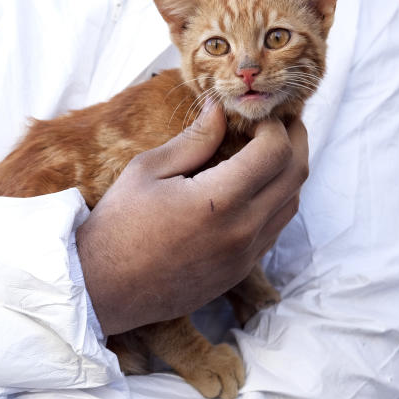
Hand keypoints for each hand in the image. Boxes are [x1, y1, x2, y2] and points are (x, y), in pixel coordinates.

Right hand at [76, 101, 308, 335]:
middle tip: (282, 123)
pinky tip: (253, 188)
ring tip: (269, 152)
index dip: (275, 126)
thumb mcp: (147, 170)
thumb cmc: (118, 224)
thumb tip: (219, 110)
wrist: (102, 288)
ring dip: (288, 173)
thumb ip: (193, 139)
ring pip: (291, 206)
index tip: (258, 114)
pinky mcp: (238, 273)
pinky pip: (273, 231)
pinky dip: (275, 202)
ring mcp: (244, 257)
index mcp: (218, 201)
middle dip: (295, 141)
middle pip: (296, 177)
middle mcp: (241, 231)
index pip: (275, 152)